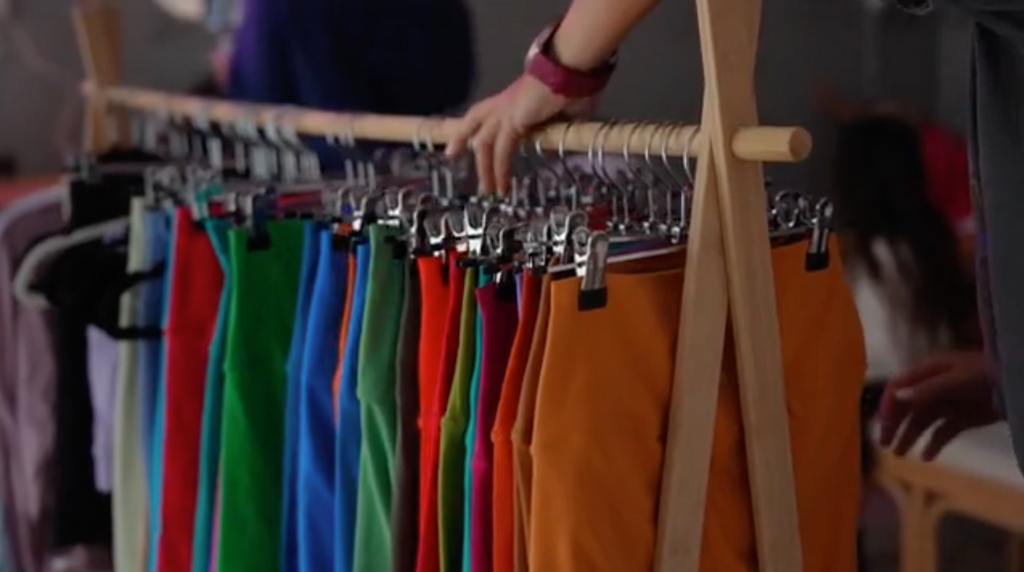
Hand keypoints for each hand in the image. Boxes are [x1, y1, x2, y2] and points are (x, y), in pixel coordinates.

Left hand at [444, 74, 573, 193]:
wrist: (570, 72)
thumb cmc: (572, 87)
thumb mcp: (562, 113)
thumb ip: (555, 127)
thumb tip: (559, 140)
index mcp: (513, 99)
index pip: (487, 112)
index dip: (476, 123)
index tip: (467, 137)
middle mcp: (503, 104)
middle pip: (474, 120)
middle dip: (460, 137)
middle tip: (451, 154)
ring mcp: (504, 111)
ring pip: (483, 142)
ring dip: (484, 168)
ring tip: (488, 189)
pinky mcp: (511, 122)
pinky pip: (501, 151)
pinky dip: (500, 170)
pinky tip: (502, 186)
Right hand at [878, 350, 1000, 459]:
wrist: (1019, 382)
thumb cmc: (989, 373)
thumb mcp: (958, 380)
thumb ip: (928, 389)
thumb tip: (897, 396)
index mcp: (928, 371)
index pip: (898, 387)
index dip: (888, 406)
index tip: (883, 426)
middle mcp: (934, 387)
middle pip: (907, 407)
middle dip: (894, 425)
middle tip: (886, 445)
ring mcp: (949, 403)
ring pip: (922, 421)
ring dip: (910, 437)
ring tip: (901, 455)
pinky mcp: (963, 418)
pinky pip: (942, 432)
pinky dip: (934, 444)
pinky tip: (927, 457)